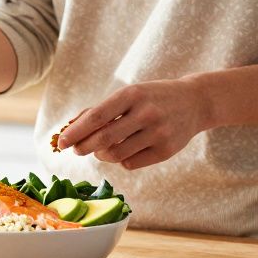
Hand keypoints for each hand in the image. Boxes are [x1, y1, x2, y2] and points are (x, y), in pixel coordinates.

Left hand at [56, 78, 208, 169]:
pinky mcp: (166, 151)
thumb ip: (101, 110)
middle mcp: (146, 113)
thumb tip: (71, 127)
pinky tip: (124, 151)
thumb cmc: (153, 97)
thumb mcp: (130, 94)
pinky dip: (121, 160)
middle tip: (76, 150)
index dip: (76, 131)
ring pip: (117, 154)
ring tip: (102, 149)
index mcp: (133, 94)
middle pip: (104, 138)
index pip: (97, 116)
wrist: (194, 102)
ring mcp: (158, 133)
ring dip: (102, 155)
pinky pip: (131, 163)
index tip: (62, 142)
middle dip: (84, 147)